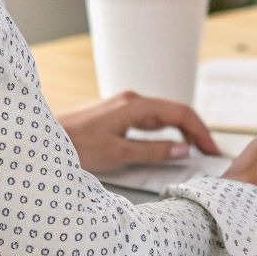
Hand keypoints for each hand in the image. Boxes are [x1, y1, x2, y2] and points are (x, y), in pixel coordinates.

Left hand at [57, 90, 219, 174]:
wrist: (44, 139)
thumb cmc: (76, 146)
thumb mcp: (117, 153)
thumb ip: (152, 152)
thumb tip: (184, 151)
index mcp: (136, 105)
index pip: (180, 113)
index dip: (200, 131)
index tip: (212, 150)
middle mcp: (133, 101)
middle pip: (175, 112)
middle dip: (195, 132)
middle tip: (210, 154)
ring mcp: (125, 107)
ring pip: (163, 117)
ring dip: (182, 132)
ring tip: (195, 152)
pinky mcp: (118, 115)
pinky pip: (151, 121)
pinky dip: (166, 133)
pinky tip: (170, 146)